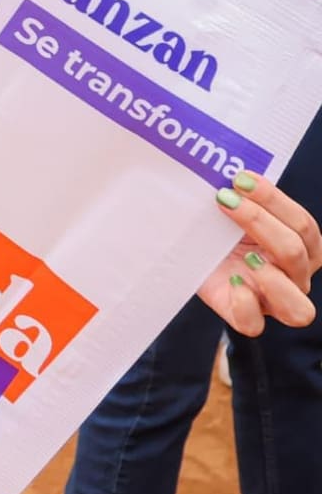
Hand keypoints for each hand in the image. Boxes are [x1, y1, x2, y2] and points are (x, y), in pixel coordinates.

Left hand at [198, 172, 321, 333]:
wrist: (189, 253)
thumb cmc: (219, 228)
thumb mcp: (234, 210)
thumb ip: (244, 195)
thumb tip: (231, 169)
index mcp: (301, 248)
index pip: (304, 226)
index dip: (274, 199)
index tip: (240, 178)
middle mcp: (293, 277)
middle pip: (297, 253)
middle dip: (260, 221)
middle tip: (226, 199)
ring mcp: (272, 302)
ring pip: (298, 306)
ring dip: (273, 276)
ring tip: (246, 255)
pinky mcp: (242, 316)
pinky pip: (254, 324)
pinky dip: (246, 303)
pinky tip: (232, 279)